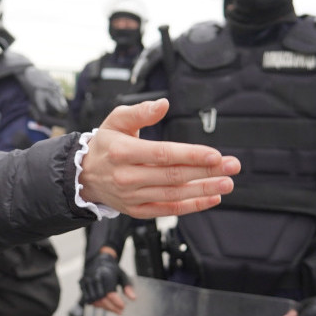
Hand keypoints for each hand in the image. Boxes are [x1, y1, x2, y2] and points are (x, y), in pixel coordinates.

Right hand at [80, 249, 136, 314]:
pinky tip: (104, 305)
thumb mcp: (122, 276)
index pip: (110, 294)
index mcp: (106, 275)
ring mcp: (86, 282)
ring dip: (104, 307)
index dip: (117, 303)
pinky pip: (88, 299)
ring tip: (113, 309)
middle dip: (112, 307)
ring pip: (94, 301)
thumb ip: (127, 287)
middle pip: (102, 299)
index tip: (123, 307)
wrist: (98, 259)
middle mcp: (95, 278)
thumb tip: (133, 299)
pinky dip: (96, 304)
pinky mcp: (82, 284)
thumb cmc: (112, 269)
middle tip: (120, 312)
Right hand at [81, 99, 239, 218]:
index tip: (215, 155)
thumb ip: (140, 112)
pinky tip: (210, 198)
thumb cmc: (105, 145)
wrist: (84, 176)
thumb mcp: (116, 120)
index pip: (163, 154)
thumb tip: (163, 104)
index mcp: (122, 152)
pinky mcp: (137, 210)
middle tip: (231, 166)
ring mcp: (132, 197)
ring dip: (204, 189)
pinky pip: (168, 209)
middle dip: (206, 172)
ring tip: (227, 183)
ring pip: (174, 194)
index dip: (191, 155)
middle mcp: (127, 177)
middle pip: (173, 176)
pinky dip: (192, 206)